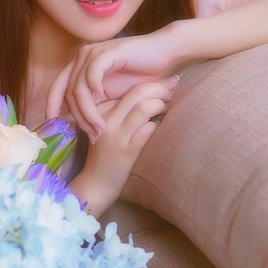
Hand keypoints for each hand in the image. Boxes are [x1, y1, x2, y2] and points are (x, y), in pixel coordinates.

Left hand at [46, 30, 176, 140]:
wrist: (163, 54)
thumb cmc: (139, 76)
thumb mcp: (111, 96)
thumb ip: (93, 104)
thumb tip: (74, 122)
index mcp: (79, 67)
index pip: (57, 89)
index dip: (52, 107)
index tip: (55, 126)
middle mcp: (82, 58)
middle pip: (68, 92)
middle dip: (78, 118)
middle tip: (92, 135)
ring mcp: (94, 53)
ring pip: (79, 87)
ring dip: (88, 111)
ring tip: (100, 127)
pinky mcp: (107, 51)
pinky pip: (93, 72)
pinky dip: (94, 88)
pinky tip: (102, 101)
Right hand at [69, 80, 172, 216]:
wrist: (95, 183)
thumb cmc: (105, 154)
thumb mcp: (106, 127)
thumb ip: (121, 111)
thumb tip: (150, 91)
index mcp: (99, 111)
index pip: (128, 89)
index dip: (150, 84)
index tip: (164, 84)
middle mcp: (105, 120)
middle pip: (137, 93)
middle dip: (160, 89)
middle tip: (172, 91)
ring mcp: (116, 136)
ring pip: (144, 108)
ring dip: (161, 105)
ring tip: (167, 107)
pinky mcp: (126, 151)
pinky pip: (148, 130)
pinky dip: (158, 125)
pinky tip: (160, 126)